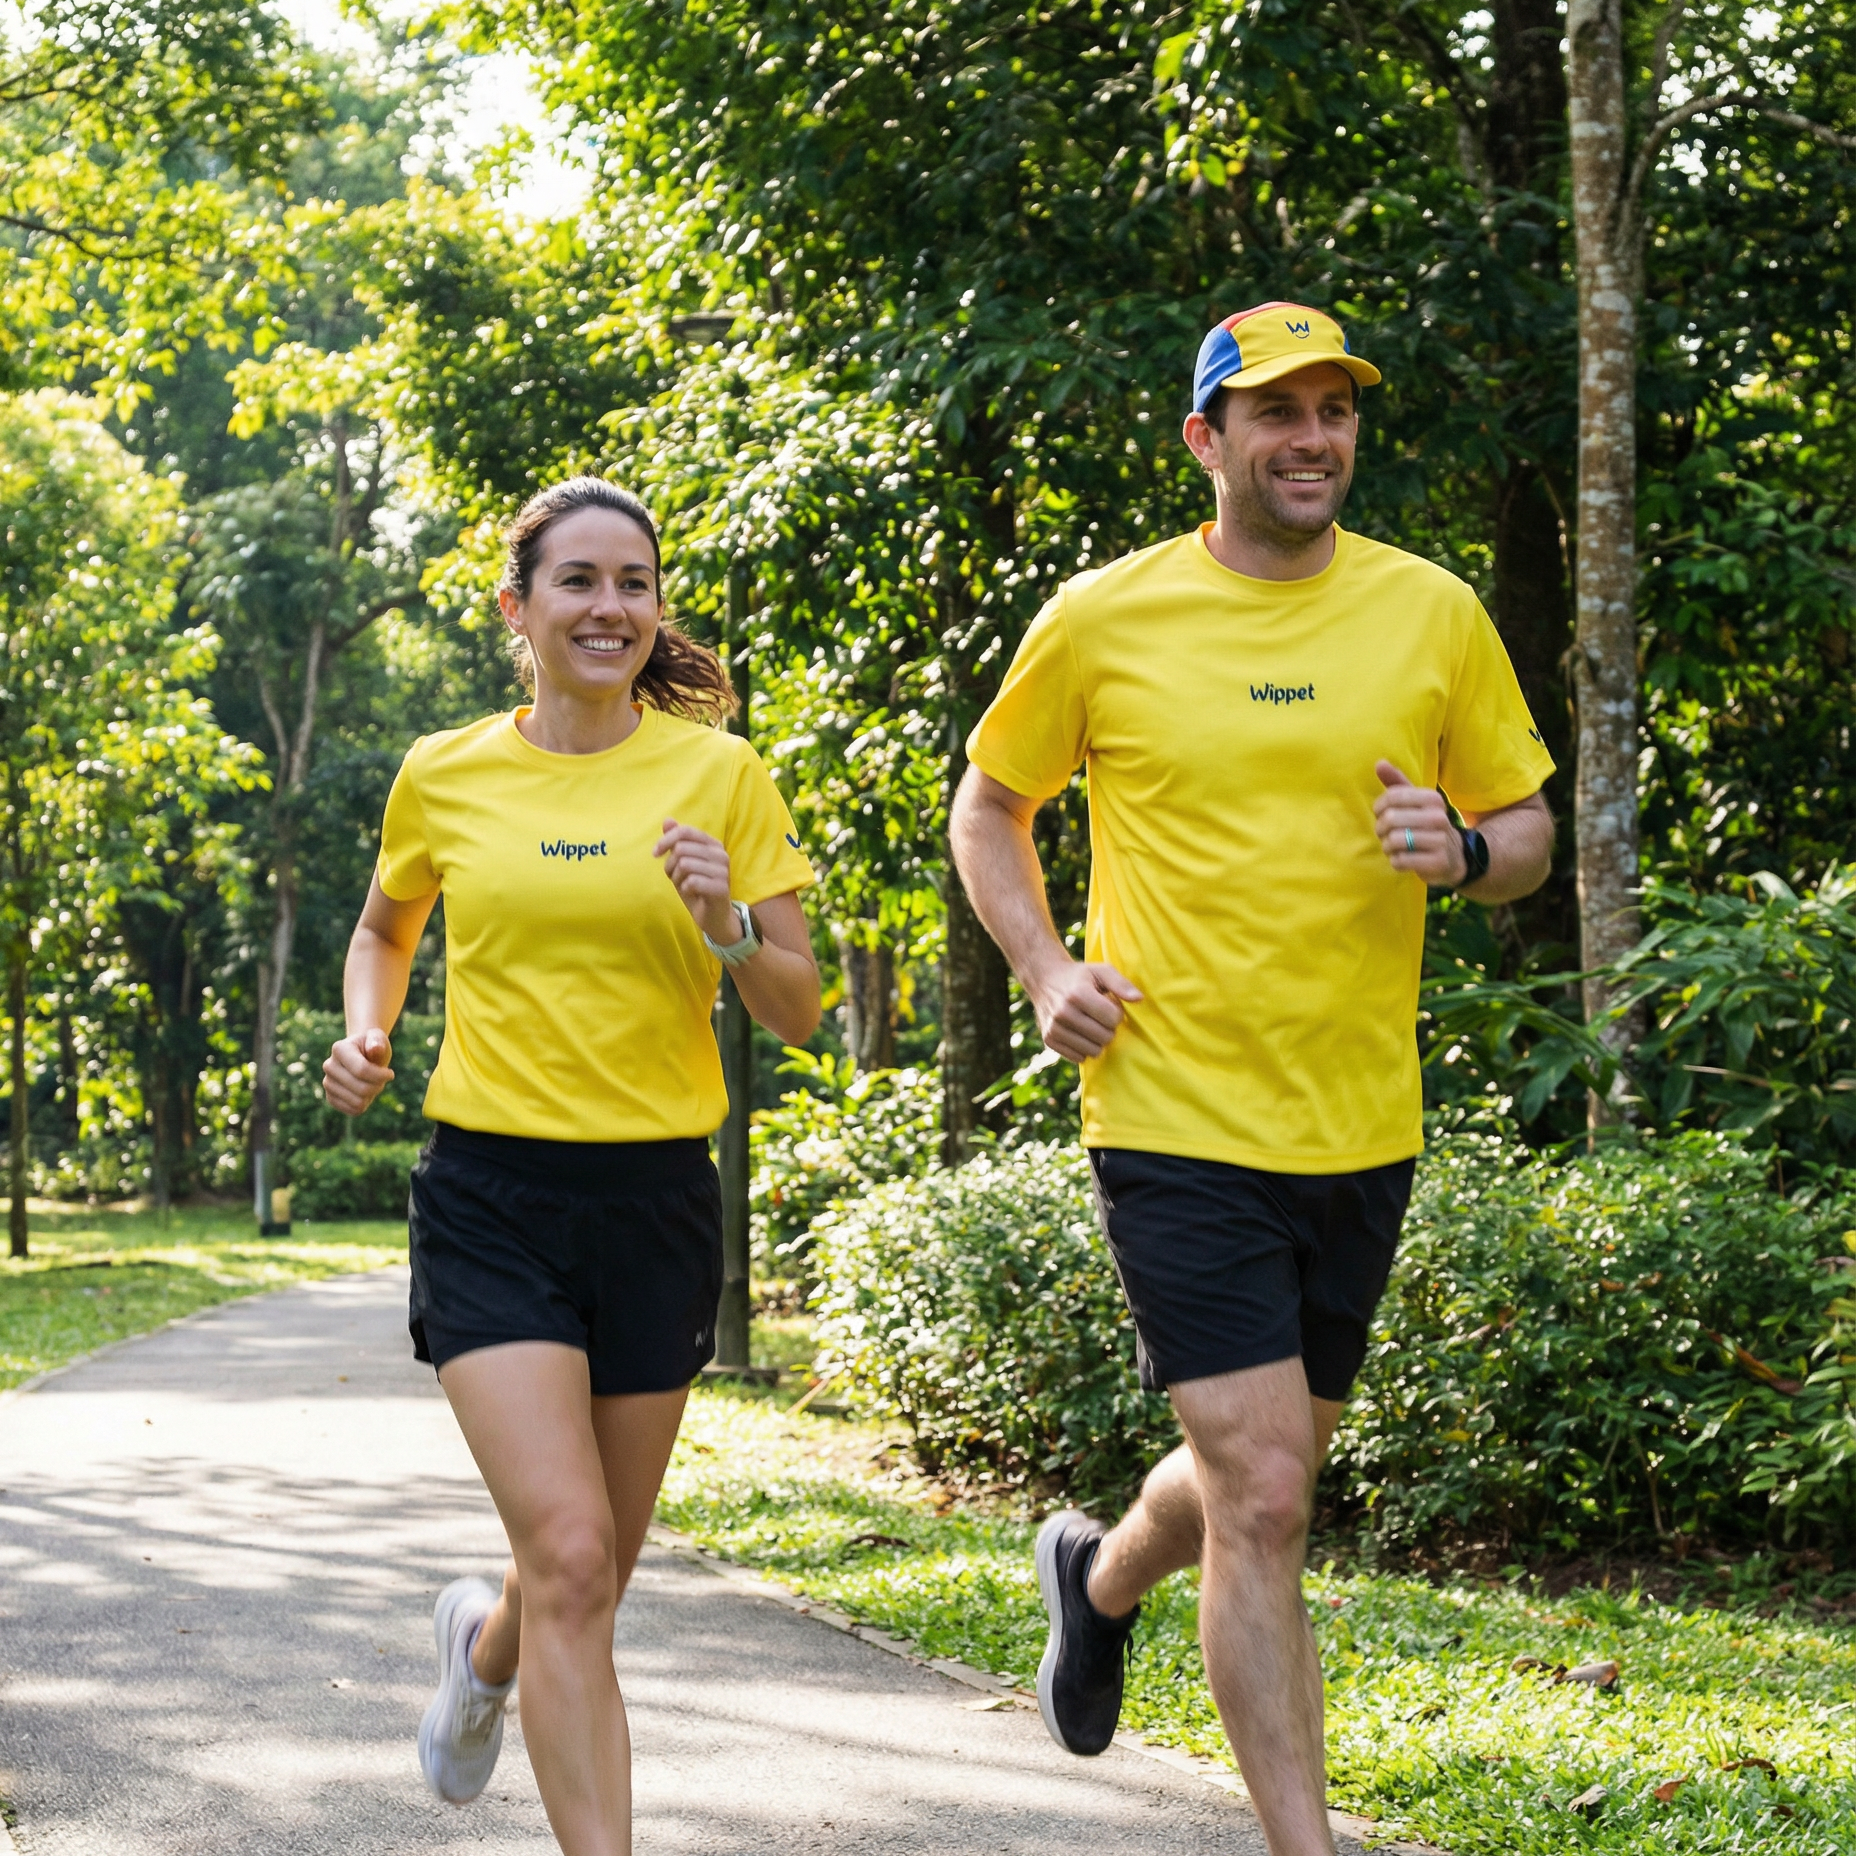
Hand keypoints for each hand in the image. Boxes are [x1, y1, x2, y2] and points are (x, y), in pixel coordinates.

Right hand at [324, 1027, 393, 1116]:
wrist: (363, 1056)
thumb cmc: (373, 1046)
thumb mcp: (378, 1038)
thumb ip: (378, 1041)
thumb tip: (375, 1049)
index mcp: (339, 1049)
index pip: (362, 1070)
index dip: (381, 1075)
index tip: (390, 1074)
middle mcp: (329, 1066)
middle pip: (362, 1089)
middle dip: (378, 1086)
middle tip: (381, 1079)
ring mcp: (328, 1083)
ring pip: (358, 1102)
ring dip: (372, 1095)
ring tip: (372, 1083)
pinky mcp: (331, 1098)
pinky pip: (353, 1110)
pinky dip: (365, 1104)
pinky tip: (364, 1093)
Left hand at [654, 819, 738, 943]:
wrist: (713, 916)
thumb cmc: (696, 887)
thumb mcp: (682, 862)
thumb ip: (676, 841)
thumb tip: (667, 820)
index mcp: (713, 844)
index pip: (685, 831)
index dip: (666, 840)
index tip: (655, 854)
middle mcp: (721, 854)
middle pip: (682, 848)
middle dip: (670, 865)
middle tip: (674, 877)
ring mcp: (723, 871)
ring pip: (684, 864)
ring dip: (676, 878)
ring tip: (683, 885)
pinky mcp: (721, 888)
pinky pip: (691, 882)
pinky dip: (684, 888)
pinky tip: (691, 892)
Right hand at [1029, 959, 1141, 1061]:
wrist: (1045, 980)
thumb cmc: (1080, 977)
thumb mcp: (1101, 971)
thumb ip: (1122, 984)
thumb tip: (1139, 999)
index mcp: (1078, 994)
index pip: (1113, 1019)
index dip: (1116, 1013)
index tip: (1108, 1004)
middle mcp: (1063, 1013)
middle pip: (1105, 1037)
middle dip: (1108, 1028)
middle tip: (1099, 1016)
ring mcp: (1054, 1028)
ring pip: (1093, 1051)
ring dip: (1097, 1040)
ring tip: (1090, 1024)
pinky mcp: (1049, 1040)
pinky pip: (1079, 1057)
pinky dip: (1084, 1048)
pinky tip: (1080, 1033)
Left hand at [1374, 761, 1467, 885]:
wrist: (1453, 855)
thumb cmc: (1425, 824)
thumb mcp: (1415, 801)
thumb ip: (1396, 782)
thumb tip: (1379, 762)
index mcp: (1433, 798)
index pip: (1392, 797)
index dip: (1379, 807)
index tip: (1381, 813)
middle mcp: (1439, 817)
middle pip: (1390, 819)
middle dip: (1380, 829)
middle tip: (1386, 833)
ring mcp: (1440, 841)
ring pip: (1394, 841)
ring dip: (1387, 846)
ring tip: (1393, 846)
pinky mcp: (1437, 862)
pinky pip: (1400, 861)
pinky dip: (1395, 861)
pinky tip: (1402, 858)